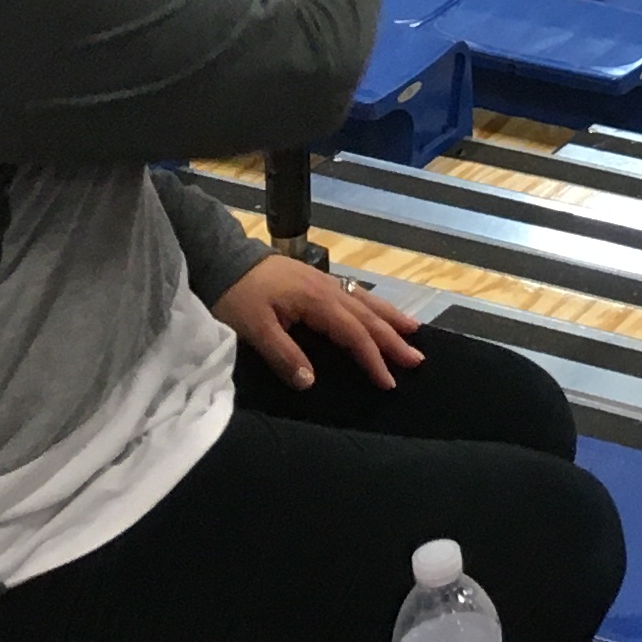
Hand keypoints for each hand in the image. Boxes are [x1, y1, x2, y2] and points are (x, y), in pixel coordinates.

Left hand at [213, 253, 424, 390]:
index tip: (388, 381)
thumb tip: (311, 383)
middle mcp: (328, 289)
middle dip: (393, 339)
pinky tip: (378, 311)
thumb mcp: (254, 328)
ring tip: (413, 330)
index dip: (373, 358)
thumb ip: (283, 355)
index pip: (354, 333)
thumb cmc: (237, 295)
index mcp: (317, 301)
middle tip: (417, 359)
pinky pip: (355, 294)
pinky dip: (373, 305)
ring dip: (390, 317)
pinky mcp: (317, 281)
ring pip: (366, 301)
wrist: (224, 258)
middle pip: (368, 316)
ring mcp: (325, 282)